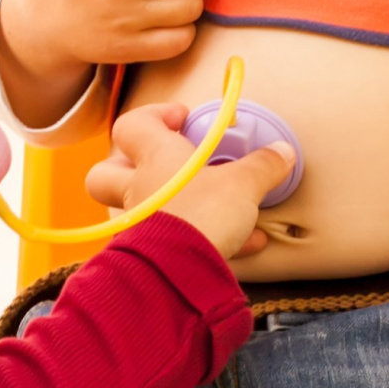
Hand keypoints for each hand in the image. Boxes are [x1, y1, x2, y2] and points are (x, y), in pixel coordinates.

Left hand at [87, 101, 289, 260]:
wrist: (181, 272)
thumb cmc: (202, 214)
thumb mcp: (243, 183)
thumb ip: (263, 166)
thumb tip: (283, 152)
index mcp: (154, 157)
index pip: (133, 123)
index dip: (153, 115)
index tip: (182, 117)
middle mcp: (138, 189)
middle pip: (105, 172)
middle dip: (125, 164)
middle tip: (162, 163)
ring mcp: (138, 225)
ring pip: (133, 210)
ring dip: (163, 206)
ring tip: (201, 206)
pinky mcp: (150, 256)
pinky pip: (168, 244)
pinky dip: (199, 241)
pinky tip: (242, 243)